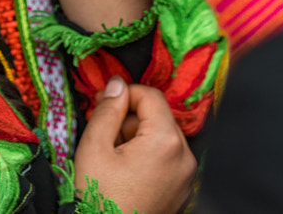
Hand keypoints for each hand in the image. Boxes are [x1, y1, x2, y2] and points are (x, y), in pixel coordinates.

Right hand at [74, 77, 195, 213]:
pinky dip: (148, 157)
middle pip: (158, 117)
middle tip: (105, 139)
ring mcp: (187, 176)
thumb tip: (117, 84)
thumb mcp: (95, 147)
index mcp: (166, 141)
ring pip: (162, 138)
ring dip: (138, 139)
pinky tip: (127, 174)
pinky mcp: (183, 190)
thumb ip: (107, 110)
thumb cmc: (100, 198)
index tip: (104, 105)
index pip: (150, 96)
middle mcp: (185, 156)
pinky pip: (167, 159)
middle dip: (130, 121)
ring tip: (115, 162)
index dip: (124, 94)